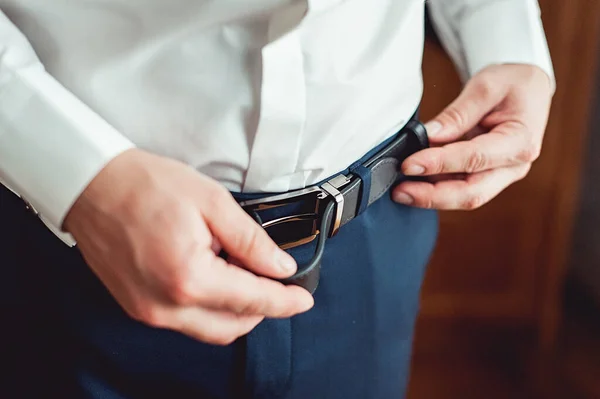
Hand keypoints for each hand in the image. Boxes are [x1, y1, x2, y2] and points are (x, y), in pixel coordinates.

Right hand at [63, 149, 313, 344]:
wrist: (91, 184)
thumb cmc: (146, 185)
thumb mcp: (211, 202)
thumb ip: (251, 241)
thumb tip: (280, 267)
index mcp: (189, 278)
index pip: (252, 300)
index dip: (284, 302)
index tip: (303, 300)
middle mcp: (166, 305)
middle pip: (233, 326)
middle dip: (262, 308)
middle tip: (273, 278)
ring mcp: (148, 311)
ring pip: (210, 329)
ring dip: (235, 310)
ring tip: (240, 270)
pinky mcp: (137, 307)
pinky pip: (186, 322)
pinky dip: (209, 307)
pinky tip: (213, 276)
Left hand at [393, 64, 552, 209]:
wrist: (528, 88)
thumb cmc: (512, 84)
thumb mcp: (486, 86)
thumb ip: (457, 114)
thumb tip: (429, 135)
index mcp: (520, 142)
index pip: (474, 159)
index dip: (438, 164)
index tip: (408, 165)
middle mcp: (514, 166)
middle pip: (472, 193)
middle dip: (433, 197)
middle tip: (400, 192)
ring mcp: (502, 175)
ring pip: (465, 196)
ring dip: (431, 197)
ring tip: (400, 191)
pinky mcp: (488, 177)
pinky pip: (461, 188)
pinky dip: (436, 189)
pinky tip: (414, 184)